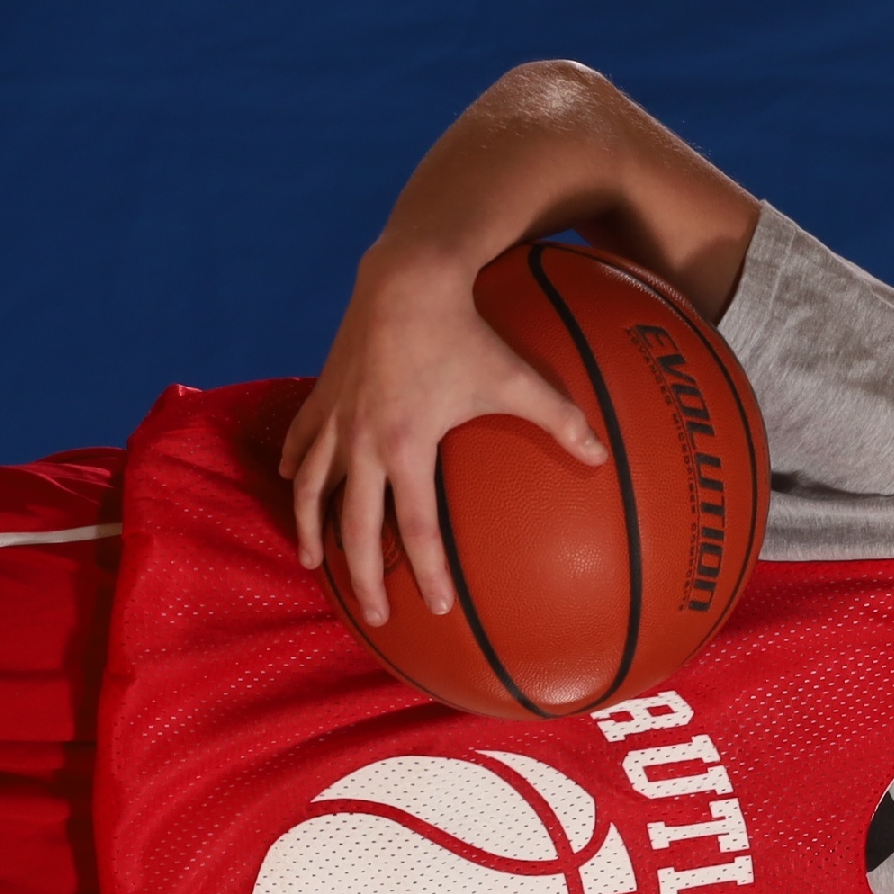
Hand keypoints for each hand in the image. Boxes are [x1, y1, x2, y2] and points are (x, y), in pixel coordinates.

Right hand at [281, 250, 607, 627]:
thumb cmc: (465, 329)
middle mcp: (364, 442)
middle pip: (355, 527)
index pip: (417, 528)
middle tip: (374, 616)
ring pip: (311, 490)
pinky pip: (301, 442)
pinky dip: (295, 466)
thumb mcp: (517, 377)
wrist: (407, 276)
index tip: (437, 608)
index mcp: (408, 447)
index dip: (426, 573)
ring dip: (311, 530)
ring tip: (314, 563)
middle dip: (363, 578)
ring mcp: (337, 420)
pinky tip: (291, 481)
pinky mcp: (323, 395)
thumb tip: (602, 455)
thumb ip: (560, 419)